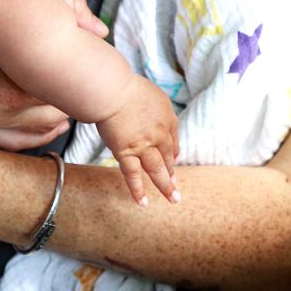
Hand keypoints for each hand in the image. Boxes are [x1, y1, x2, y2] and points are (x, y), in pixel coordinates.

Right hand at [96, 75, 179, 205]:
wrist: (114, 91)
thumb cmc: (127, 87)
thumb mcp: (151, 94)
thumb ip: (154, 108)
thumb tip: (153, 115)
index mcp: (167, 117)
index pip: (173, 140)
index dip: (173, 153)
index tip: (173, 160)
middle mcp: (160, 134)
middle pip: (168, 157)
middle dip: (172, 172)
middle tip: (175, 186)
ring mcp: (144, 145)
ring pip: (157, 170)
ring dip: (166, 186)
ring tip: (173, 199)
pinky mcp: (127, 153)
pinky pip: (134, 176)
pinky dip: (138, 190)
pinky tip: (143, 203)